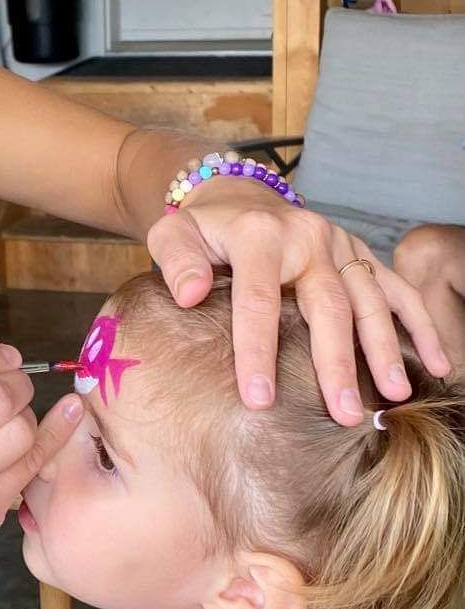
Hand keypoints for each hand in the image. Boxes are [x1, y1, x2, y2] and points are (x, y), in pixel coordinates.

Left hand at [147, 184, 451, 425]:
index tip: (260, 399)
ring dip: (385, 348)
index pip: (259, 300)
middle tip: (343, 413)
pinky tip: (436, 362)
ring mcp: (339, 246)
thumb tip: (191, 295)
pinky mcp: (358, 255)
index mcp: (260, 236)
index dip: (258, 351)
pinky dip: (419, 324)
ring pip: (369, 299)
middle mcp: (308, 238)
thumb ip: (177, 262)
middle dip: (337, 362)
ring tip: (395, 395)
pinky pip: (395, 289)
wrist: (237, 195)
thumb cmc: (202, 228)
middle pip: (328, 305)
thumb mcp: (172, 234)